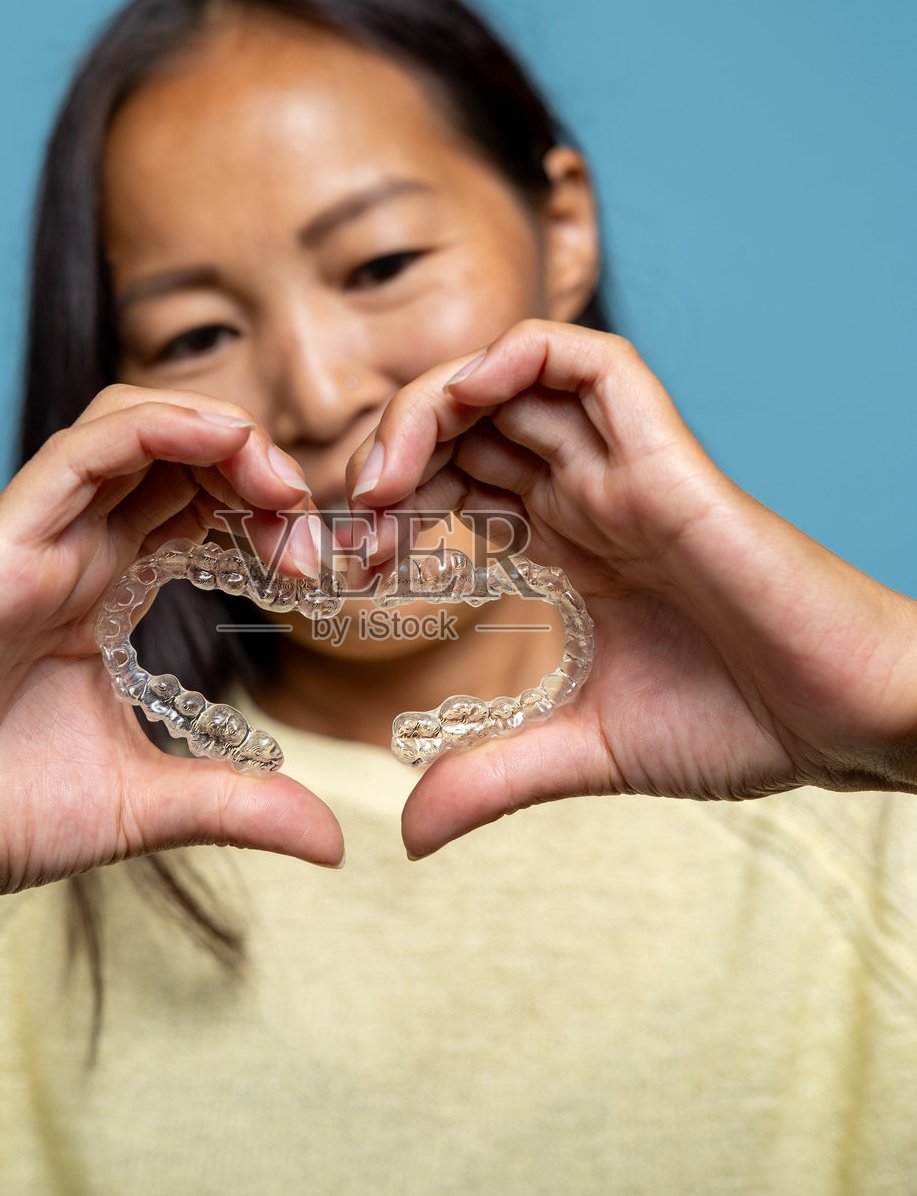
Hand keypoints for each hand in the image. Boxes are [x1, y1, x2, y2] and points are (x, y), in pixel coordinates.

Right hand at [0, 386, 343, 922]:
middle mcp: (73, 551)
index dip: (266, 511)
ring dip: (218, 431)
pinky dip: (157, 426)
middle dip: (256, 465)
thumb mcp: (151, 805)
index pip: (195, 506)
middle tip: (311, 521)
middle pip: (176, 454)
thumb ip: (241, 806)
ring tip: (279, 484)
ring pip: (131, 426)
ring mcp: (37, 542)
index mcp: (102, 590)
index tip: (321, 562)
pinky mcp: (2, 545)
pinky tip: (221, 446)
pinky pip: (80, 451)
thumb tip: (334, 841)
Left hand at [348, 321, 916, 856]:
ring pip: (512, 381)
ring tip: (385, 474)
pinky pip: (592, 362)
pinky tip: (465, 403)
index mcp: (572, 544)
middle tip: (351, 516)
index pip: (458, 485)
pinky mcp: (667, 456)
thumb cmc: (742, 723)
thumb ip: (494, 776)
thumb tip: (412, 836)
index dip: (392, 507)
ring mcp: (628, 468)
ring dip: (433, 404)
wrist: (846, 723)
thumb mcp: (586, 749)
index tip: (349, 565)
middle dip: (393, 452)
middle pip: (469, 424)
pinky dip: (519, 359)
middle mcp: (592, 493)